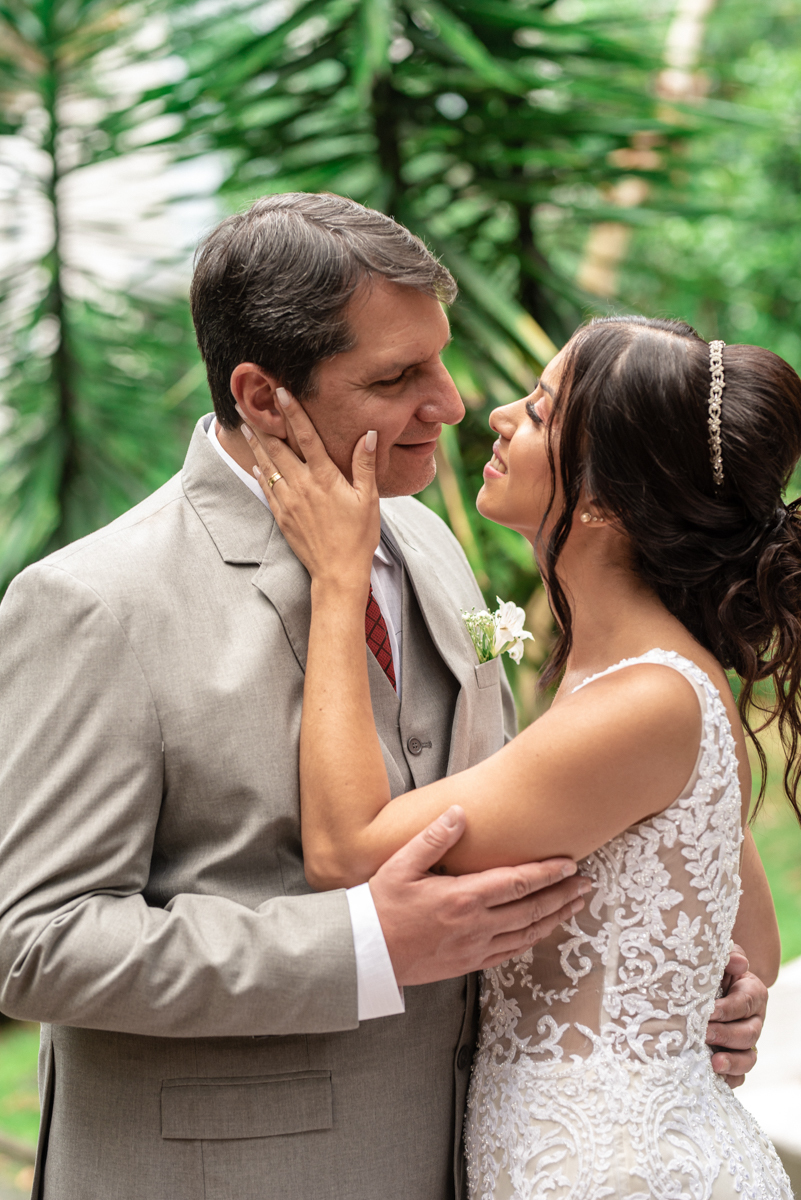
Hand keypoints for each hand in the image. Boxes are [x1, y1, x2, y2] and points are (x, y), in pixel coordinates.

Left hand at [240, 389, 379, 587]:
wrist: (337, 572)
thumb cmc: (358, 536)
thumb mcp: (368, 499)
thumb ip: (364, 464)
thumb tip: (369, 434)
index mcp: (324, 477)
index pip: (306, 436)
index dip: (293, 412)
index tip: (281, 391)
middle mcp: (302, 485)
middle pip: (277, 447)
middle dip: (261, 423)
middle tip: (246, 403)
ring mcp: (289, 502)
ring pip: (268, 466)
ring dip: (255, 444)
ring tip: (244, 426)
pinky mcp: (282, 517)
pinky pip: (267, 489)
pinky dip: (260, 474)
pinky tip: (255, 464)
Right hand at [369, 805, 591, 985]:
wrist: (365, 954)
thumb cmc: (380, 907)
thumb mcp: (401, 865)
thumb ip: (432, 839)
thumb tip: (458, 813)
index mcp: (462, 898)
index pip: (516, 883)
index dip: (547, 873)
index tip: (569, 864)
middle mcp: (475, 926)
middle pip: (531, 910)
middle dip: (562, 895)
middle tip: (586, 884)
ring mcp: (473, 949)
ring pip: (526, 934)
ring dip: (554, 918)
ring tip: (575, 906)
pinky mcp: (467, 964)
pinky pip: (509, 953)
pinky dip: (531, 940)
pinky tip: (541, 932)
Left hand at [706, 946, 766, 1087]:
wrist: (702, 986)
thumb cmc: (711, 970)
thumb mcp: (719, 957)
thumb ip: (729, 955)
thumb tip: (739, 963)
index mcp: (752, 993)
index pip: (745, 1003)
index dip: (728, 1009)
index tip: (709, 1011)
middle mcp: (753, 1020)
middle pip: (749, 1034)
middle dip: (726, 1035)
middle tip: (703, 1034)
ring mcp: (745, 1043)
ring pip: (748, 1058)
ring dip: (731, 1062)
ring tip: (713, 1063)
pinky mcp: (735, 1060)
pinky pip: (739, 1076)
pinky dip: (728, 1079)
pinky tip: (712, 1078)